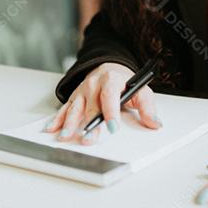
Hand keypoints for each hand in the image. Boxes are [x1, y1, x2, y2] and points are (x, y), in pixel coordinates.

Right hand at [43, 62, 161, 144]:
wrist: (109, 67)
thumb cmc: (125, 83)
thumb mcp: (141, 91)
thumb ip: (148, 108)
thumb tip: (155, 124)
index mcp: (111, 80)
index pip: (110, 96)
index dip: (110, 113)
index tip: (112, 128)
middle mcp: (93, 84)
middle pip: (91, 107)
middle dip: (89, 125)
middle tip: (88, 140)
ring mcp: (82, 91)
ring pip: (74, 109)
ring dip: (69, 124)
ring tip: (65, 137)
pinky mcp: (74, 97)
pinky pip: (64, 109)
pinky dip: (57, 119)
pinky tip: (52, 129)